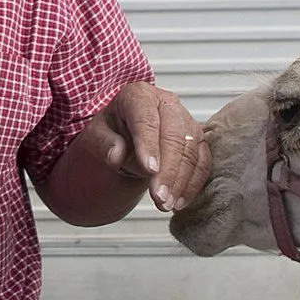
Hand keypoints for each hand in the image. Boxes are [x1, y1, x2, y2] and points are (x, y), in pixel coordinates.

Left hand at [87, 81, 211, 211]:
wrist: (127, 134)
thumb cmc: (112, 131)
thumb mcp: (96, 135)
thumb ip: (103, 144)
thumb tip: (115, 155)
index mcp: (139, 96)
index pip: (146, 119)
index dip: (149, 145)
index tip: (149, 170)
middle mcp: (166, 103)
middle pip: (174, 136)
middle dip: (168, 170)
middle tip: (159, 197)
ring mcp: (186, 120)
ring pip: (191, 150)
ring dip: (181, 181)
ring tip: (166, 204)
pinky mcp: (198, 139)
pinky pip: (203, 162)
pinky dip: (194, 184)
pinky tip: (180, 201)